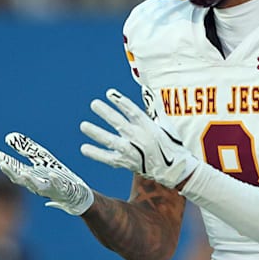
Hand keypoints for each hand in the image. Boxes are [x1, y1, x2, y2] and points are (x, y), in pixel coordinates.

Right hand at [0, 132, 93, 214]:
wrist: (76, 194)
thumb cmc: (56, 176)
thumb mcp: (41, 159)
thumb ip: (26, 149)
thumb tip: (8, 137)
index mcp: (30, 176)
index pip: (12, 167)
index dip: (1, 160)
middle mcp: (36, 184)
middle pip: (20, 179)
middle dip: (11, 172)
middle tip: (2, 164)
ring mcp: (49, 189)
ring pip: (37, 186)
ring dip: (29, 180)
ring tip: (23, 173)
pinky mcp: (63, 190)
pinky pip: (58, 186)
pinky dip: (54, 180)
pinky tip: (51, 173)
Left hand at [79, 88, 199, 188]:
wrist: (174, 169)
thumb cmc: (171, 144)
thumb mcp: (165, 124)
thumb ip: (154, 107)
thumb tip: (146, 90)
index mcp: (149, 127)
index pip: (133, 112)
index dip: (121, 102)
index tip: (109, 93)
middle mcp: (140, 138)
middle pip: (120, 124)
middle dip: (106, 113)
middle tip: (94, 104)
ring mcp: (133, 152)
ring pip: (112, 141)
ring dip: (97, 133)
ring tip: (83, 125)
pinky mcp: (128, 163)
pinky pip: (109, 158)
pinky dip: (97, 154)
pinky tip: (84, 148)